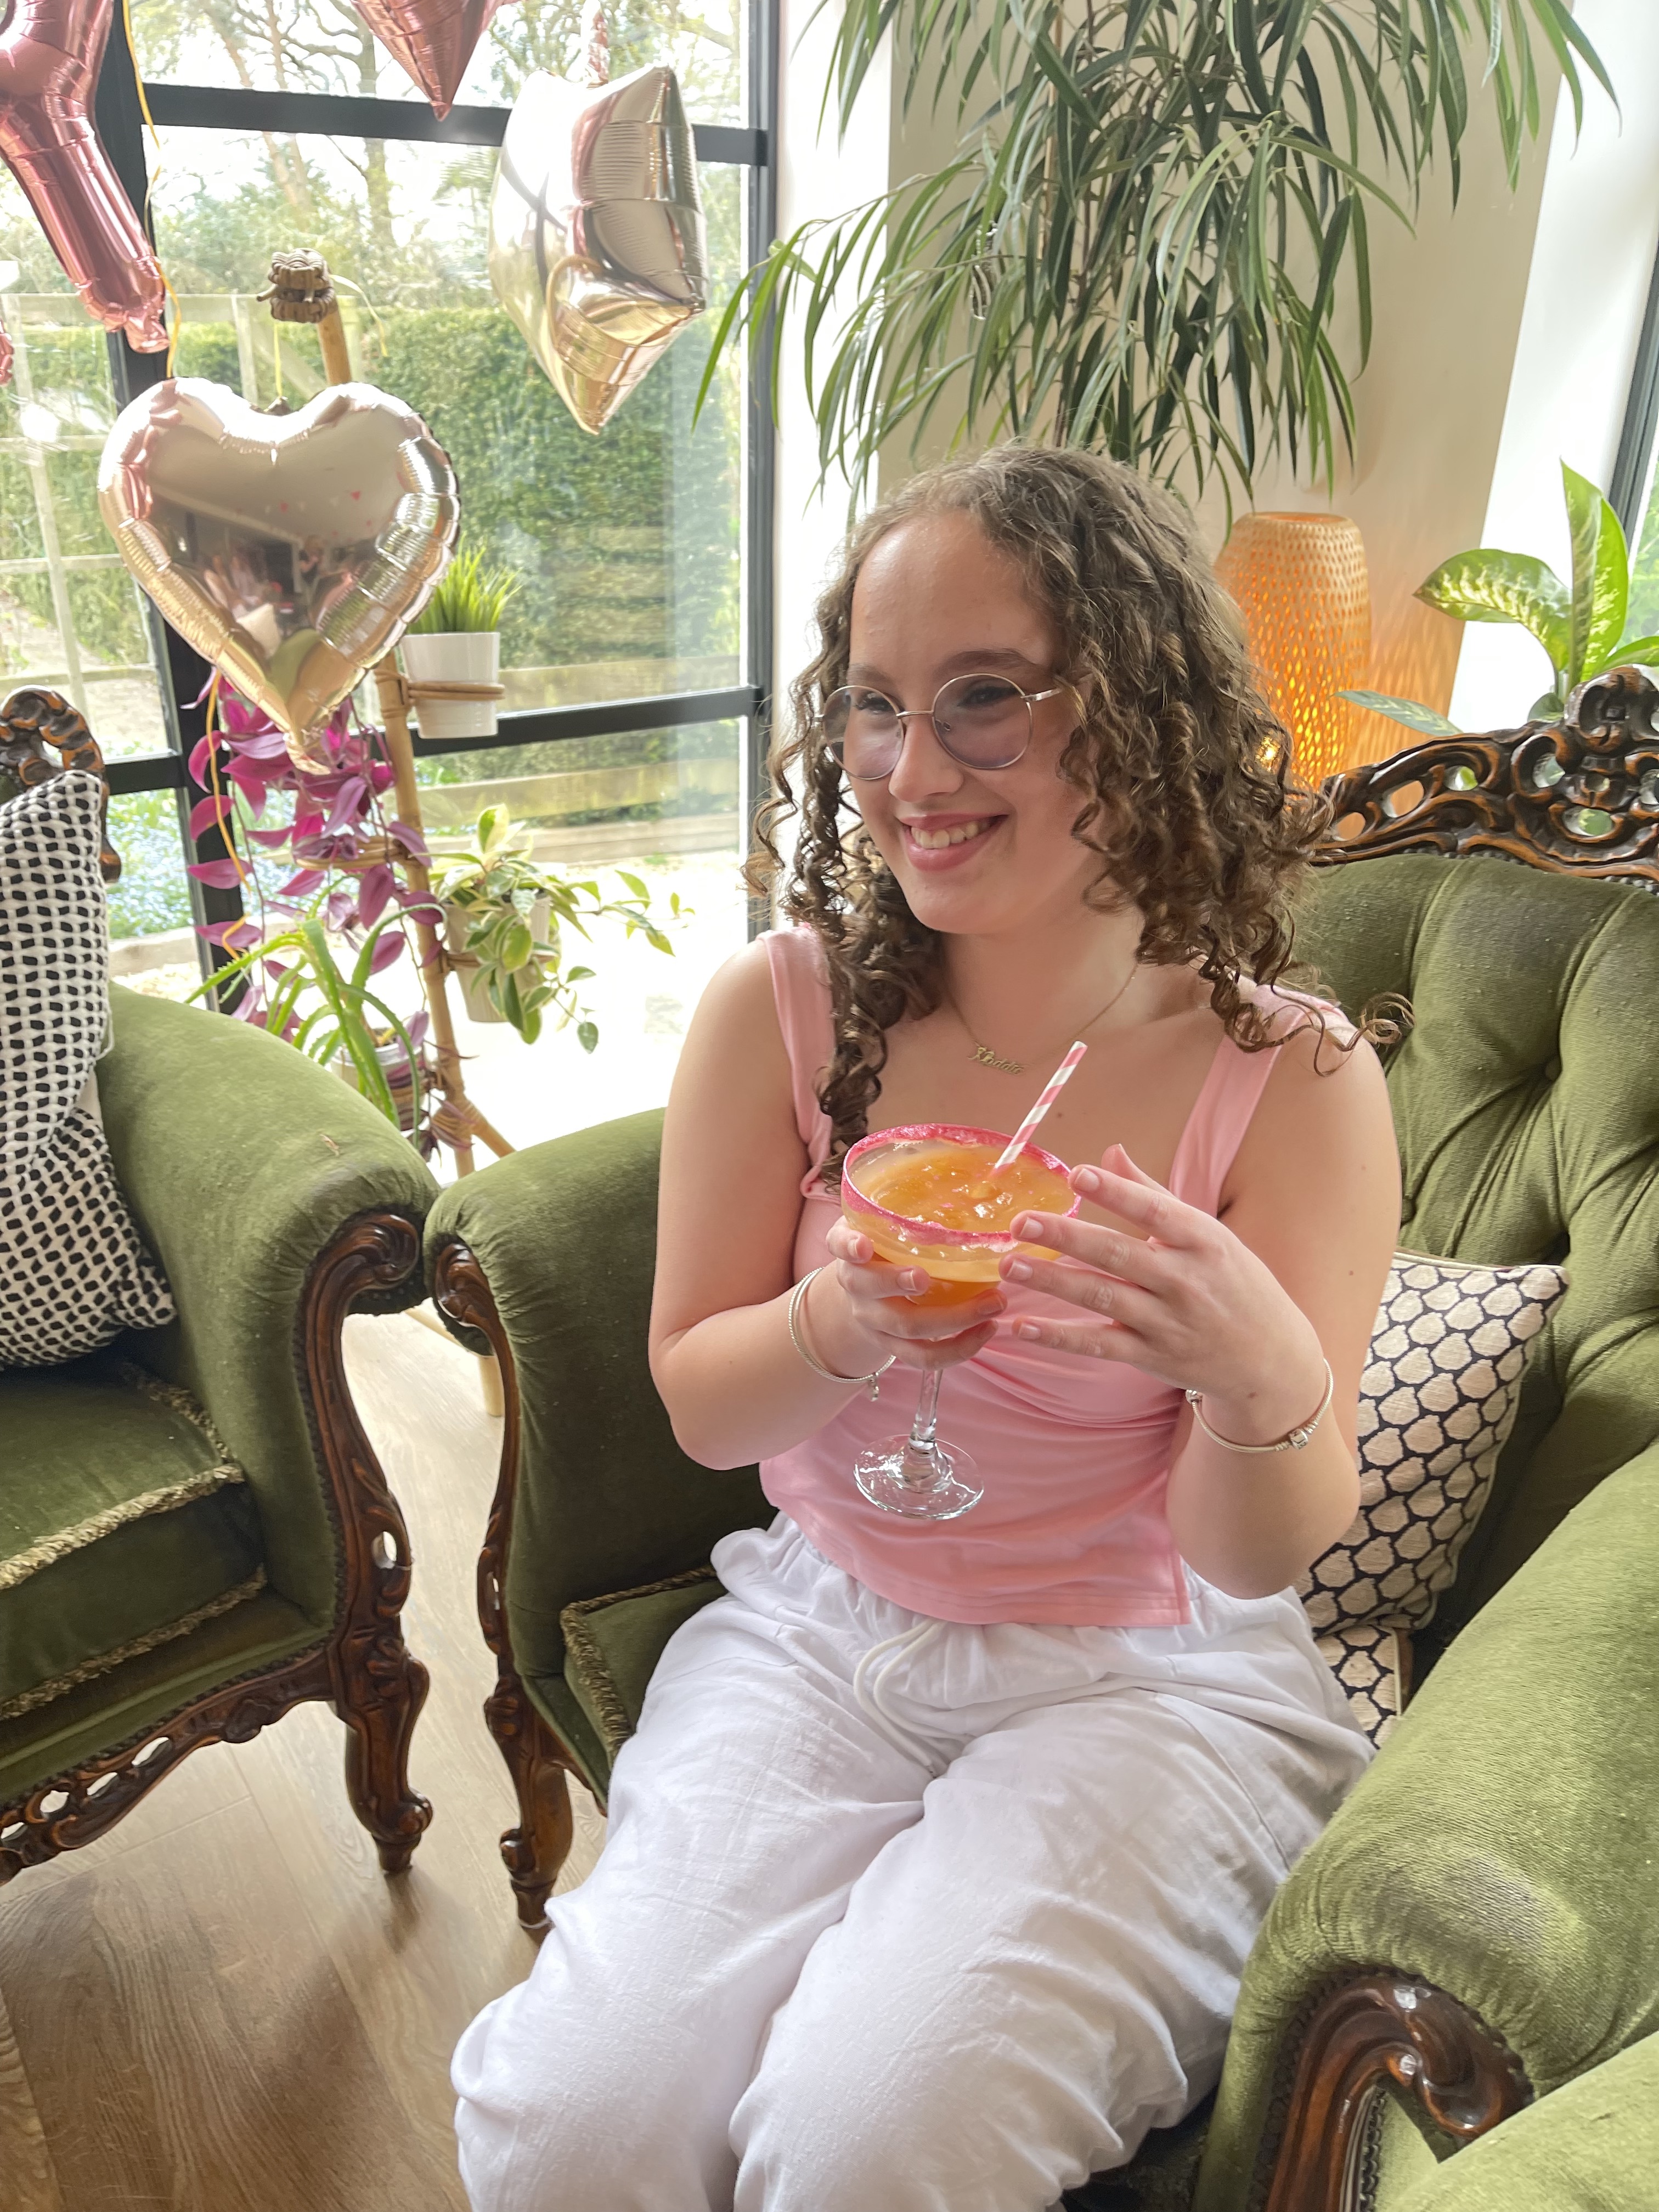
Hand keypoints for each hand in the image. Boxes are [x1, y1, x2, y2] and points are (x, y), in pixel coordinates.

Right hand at [816, 1215, 1004, 1373]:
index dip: (849, 1246)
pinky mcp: (895, 1348)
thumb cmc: (882, 1247)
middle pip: (872, 1290)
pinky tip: (987, 1330)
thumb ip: (904, 1203)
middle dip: (900, 1283)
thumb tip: (968, 1164)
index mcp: (851, 1249)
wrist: (858, 1299)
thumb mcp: (879, 1221)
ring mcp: (875, 1321)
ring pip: (907, 1329)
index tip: (863, 1246)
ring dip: (954, 1319)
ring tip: (994, 1303)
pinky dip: (959, 1349)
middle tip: (928, 1276)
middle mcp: (857, 1287)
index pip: (839, 1243)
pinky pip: (925, 1358)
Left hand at [999, 1144, 1326, 1437]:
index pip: (1155, 1211)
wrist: (1271, 1358)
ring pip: (1101, 1299)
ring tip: (1010, 1265)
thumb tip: (1111, 1151)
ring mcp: (1167, 1322)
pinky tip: (1020, 1326)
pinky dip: (1058, 1337)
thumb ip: (1153, 1193)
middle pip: (1118, 1255)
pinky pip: (1097, 1345)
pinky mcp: (1151, 1356)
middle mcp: (1185, 1280)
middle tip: (1020, 1222)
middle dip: (1066, 1238)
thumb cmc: (1234, 1283)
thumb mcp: (1207, 1233)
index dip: (1116, 1192)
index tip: (1077, 1174)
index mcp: (1203, 1240)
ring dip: (1052, 1282)